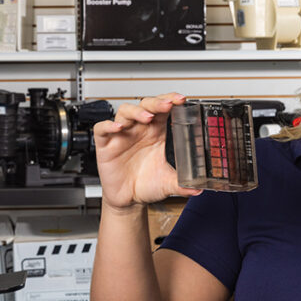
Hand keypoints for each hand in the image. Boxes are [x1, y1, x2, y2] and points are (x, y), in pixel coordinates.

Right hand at [93, 93, 201, 210]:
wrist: (128, 201)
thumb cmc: (146, 186)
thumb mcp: (168, 184)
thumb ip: (183, 185)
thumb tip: (199, 190)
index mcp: (155, 134)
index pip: (162, 109)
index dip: (170, 101)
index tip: (181, 99)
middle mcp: (138, 131)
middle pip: (145, 105)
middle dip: (156, 102)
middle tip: (167, 105)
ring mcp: (122, 136)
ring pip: (125, 112)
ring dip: (136, 111)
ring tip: (147, 117)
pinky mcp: (106, 146)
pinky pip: (102, 129)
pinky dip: (108, 125)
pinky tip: (118, 128)